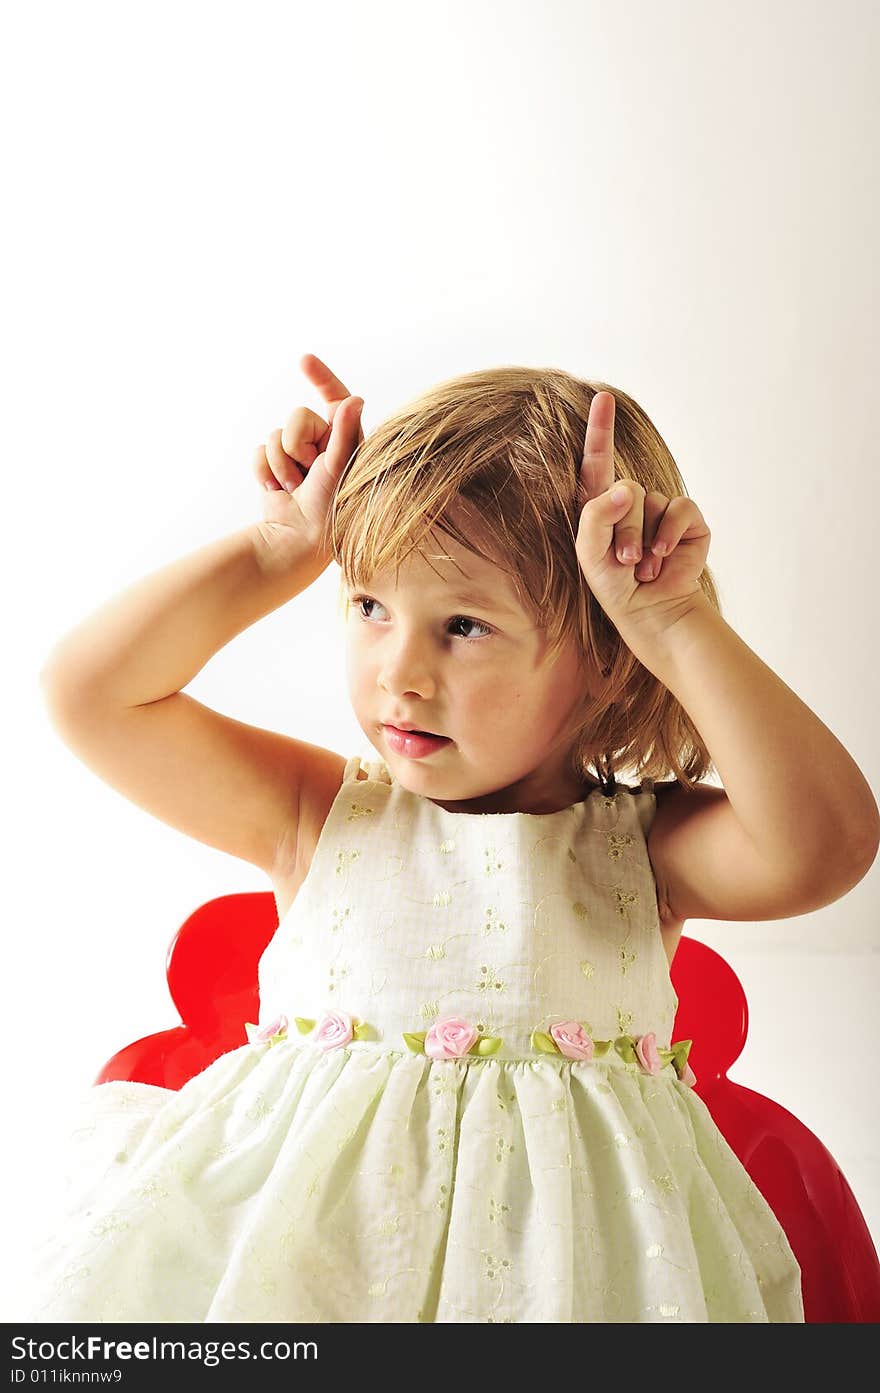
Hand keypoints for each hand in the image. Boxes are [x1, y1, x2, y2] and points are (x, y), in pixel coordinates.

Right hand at [252, 353, 364, 569]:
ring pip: (275, 434)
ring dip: (280, 463)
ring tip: (294, 487)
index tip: (304, 360)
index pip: (334, 399)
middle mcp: (323, 444)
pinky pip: (259, 450)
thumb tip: (354, 399)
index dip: (321, 377)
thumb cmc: (328, 510)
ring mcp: (297, 455)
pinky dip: (264, 471)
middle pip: (297, 415)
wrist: (296, 540)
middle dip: (297, 443)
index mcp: (346, 440)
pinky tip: (277, 490)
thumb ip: (344, 434)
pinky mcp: (274, 465)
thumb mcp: (339, 469)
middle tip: (308, 471)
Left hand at [575, 391, 710, 640]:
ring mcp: (662, 510)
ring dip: (643, 540)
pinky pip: (679, 509)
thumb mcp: (590, 554)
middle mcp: (633, 503)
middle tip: (625, 562)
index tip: (603, 397)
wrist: (652, 613)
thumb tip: (627, 487)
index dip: (600, 429)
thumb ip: (596, 517)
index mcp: (603, 507)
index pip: (598, 461)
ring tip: (643, 568)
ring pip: (650, 502)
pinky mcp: (689, 521)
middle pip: (624, 489)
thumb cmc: (615, 586)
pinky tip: (663, 558)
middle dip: (622, 529)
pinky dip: (669, 534)